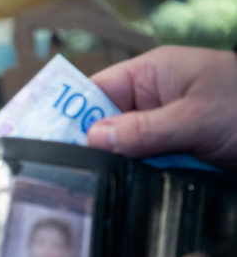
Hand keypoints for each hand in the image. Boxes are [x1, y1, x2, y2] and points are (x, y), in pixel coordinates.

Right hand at [87, 46, 236, 167]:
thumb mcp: (196, 119)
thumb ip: (144, 130)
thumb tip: (94, 137)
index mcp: (152, 74)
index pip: (98, 89)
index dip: (76, 112)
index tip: (59, 140)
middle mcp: (154, 97)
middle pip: (109, 122)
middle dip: (105, 146)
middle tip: (95, 168)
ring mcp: (166, 125)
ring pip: (127, 147)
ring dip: (128, 164)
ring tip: (128, 176)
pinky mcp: (177, 149)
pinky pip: (148, 163)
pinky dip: (146, 174)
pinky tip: (147, 182)